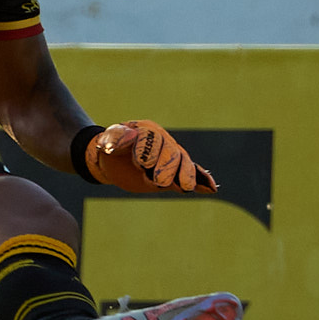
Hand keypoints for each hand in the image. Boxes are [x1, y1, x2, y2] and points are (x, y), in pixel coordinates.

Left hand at [84, 120, 216, 193]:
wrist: (115, 162)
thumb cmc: (111, 151)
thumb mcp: (107, 144)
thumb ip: (116, 139)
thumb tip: (129, 134)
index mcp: (146, 131)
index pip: (151, 138)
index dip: (148, 151)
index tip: (142, 164)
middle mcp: (163, 141)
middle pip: (171, 151)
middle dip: (167, 166)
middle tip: (158, 181)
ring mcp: (172, 155)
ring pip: (183, 162)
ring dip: (186, 174)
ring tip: (185, 187)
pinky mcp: (177, 171)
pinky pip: (192, 172)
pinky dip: (202, 179)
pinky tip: (211, 188)